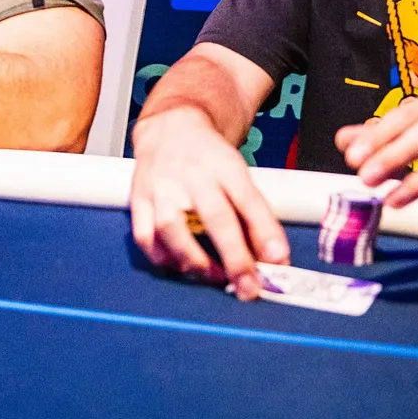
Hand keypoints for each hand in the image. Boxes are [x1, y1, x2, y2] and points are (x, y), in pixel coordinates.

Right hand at [129, 107, 289, 300]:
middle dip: (234, 257)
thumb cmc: (209, 160)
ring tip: (214, 277)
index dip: (265, 233)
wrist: (170, 131)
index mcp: (224, 167)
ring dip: (194, 260)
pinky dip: (162, 258)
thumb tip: (274, 260)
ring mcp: (161, 187)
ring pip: (171, 228)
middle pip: (214, 217)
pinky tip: (179, 266)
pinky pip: (144, 235)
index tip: (278, 262)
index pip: (249, 200)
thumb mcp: (240, 177)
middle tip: (249, 287)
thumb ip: (256, 217)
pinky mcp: (138, 199)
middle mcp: (192, 176)